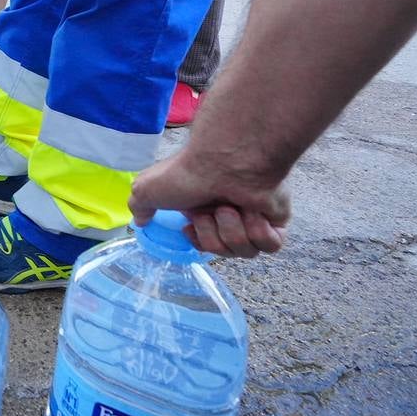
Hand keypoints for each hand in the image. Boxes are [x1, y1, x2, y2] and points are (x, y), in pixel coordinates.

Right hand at [129, 148, 290, 257]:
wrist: (225, 163)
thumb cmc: (187, 174)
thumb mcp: (146, 189)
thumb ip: (139, 206)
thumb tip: (141, 220)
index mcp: (203, 209)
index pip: (204, 245)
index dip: (198, 241)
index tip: (192, 225)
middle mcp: (228, 214)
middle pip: (223, 251)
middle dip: (214, 235)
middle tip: (212, 210)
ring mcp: (253, 218)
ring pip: (246, 252)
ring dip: (234, 231)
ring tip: (231, 207)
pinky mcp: (277, 221)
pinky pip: (270, 246)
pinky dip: (259, 232)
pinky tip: (252, 213)